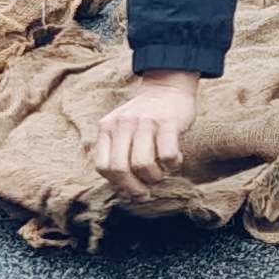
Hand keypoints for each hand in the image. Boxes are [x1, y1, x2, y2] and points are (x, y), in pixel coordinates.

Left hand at [94, 70, 203, 193]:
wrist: (168, 85)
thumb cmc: (145, 117)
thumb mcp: (122, 128)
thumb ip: (118, 153)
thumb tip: (125, 192)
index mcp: (107, 127)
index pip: (102, 166)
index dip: (116, 183)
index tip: (130, 188)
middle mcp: (123, 124)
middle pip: (120, 169)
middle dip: (134, 188)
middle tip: (146, 192)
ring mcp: (145, 122)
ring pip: (142, 165)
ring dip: (154, 177)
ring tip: (162, 172)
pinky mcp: (168, 122)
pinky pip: (167, 155)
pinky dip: (173, 165)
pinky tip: (175, 160)